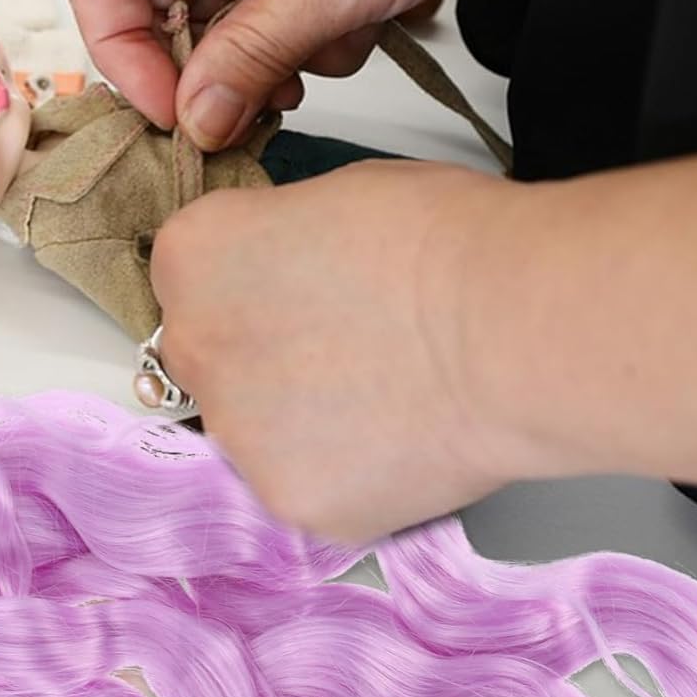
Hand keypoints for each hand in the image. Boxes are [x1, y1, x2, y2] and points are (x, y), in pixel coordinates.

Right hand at [64, 0, 530, 152]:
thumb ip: (247, 61)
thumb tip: (193, 124)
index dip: (125, 62)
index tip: (181, 115)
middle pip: (157, 4)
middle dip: (217, 62)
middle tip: (271, 101)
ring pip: (219, 9)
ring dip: (273, 45)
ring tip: (339, 38)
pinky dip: (305, 20)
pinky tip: (362, 15)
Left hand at [150, 160, 520, 542]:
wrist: (506, 325)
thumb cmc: (437, 241)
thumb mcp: (328, 197)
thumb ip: (278, 241)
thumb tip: (291, 268)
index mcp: (191, 256)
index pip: (189, 274)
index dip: (247, 279)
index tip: (291, 285)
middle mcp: (193, 345)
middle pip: (207, 354)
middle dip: (259, 352)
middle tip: (339, 345)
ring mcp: (235, 431)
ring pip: (252, 428)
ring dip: (296, 416)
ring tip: (382, 392)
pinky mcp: (287, 499)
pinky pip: (302, 482)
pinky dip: (343, 468)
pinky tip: (397, 437)